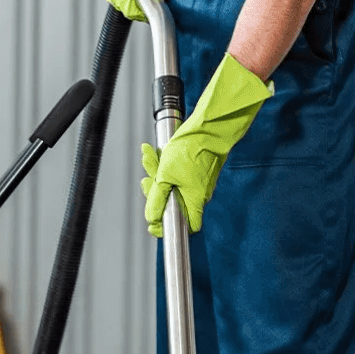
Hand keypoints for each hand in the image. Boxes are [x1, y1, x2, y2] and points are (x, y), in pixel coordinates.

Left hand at [141, 54, 273, 237]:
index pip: (185, 226)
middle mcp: (197, 195)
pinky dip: (162, 165)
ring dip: (155, 173)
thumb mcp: (165, 176)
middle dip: (154, 191)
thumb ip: (157, 199)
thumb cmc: (191, 149)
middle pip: (171, 204)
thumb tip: (152, 218)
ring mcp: (195, 182)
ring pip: (169, 185)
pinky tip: (154, 153)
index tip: (153, 223)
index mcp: (194, 201)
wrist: (207, 126)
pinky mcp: (192, 171)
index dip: (166, 226)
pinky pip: (173, 173)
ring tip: (149, 157)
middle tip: (148, 180)